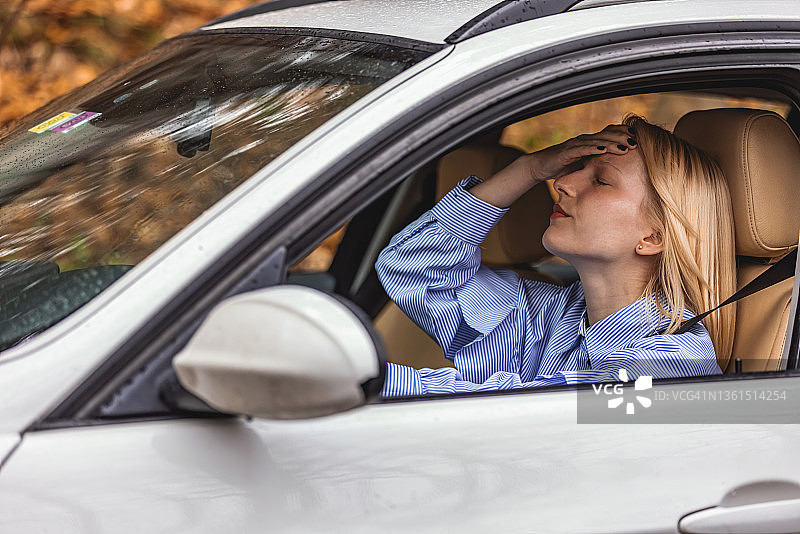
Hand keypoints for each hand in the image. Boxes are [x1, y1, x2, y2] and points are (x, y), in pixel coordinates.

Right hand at [522, 124, 637, 182]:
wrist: (540, 166)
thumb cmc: (563, 167)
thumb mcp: (585, 167)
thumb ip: (599, 167)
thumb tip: (617, 176)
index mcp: (590, 143)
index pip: (611, 135)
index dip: (625, 135)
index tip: (642, 140)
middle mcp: (584, 140)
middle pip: (607, 135)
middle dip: (624, 137)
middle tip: (639, 141)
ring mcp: (575, 144)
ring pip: (597, 141)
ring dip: (613, 143)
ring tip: (627, 146)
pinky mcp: (566, 152)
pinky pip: (581, 149)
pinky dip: (593, 149)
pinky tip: (603, 150)